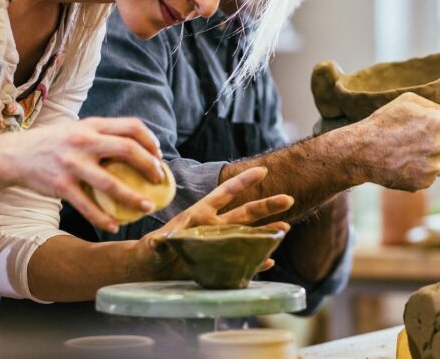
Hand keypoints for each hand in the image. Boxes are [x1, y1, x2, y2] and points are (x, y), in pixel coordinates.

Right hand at [0, 117, 163, 232]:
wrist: (13, 155)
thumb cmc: (53, 144)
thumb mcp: (77, 130)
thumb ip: (101, 135)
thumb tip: (137, 149)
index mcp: (91, 125)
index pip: (131, 126)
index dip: (150, 141)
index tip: (158, 155)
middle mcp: (83, 141)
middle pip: (127, 150)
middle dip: (150, 166)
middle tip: (159, 180)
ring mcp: (71, 164)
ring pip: (111, 183)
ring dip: (134, 198)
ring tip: (147, 207)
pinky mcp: (60, 186)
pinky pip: (87, 206)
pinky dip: (103, 219)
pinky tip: (114, 226)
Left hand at [135, 166, 293, 280]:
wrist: (151, 269)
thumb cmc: (150, 251)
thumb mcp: (152, 246)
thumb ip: (159, 243)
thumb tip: (159, 241)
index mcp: (200, 215)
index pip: (224, 194)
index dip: (242, 182)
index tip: (262, 170)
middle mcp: (214, 227)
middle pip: (245, 213)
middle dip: (267, 206)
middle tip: (288, 199)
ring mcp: (220, 246)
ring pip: (248, 236)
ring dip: (267, 232)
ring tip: (286, 229)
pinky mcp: (220, 266)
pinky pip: (243, 262)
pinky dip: (256, 262)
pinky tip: (269, 261)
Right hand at [354, 92, 439, 190]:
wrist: (362, 152)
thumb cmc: (383, 123)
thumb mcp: (407, 102)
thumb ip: (433, 107)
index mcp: (436, 123)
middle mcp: (438, 146)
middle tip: (438, 142)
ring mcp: (431, 167)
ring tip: (417, 153)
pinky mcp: (423, 183)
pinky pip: (433, 178)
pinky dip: (426, 172)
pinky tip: (408, 164)